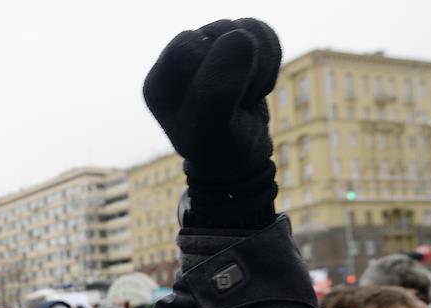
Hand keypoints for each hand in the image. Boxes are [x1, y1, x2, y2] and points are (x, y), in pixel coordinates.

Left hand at [142, 18, 279, 179]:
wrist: (241, 156)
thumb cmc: (219, 148)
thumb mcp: (211, 131)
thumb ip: (216, 91)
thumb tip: (241, 38)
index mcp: (160, 83)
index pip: (186, 47)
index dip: (213, 69)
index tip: (218, 104)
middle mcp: (180, 62)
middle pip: (218, 33)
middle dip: (240, 69)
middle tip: (237, 102)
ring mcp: (208, 51)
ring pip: (243, 29)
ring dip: (257, 68)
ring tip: (247, 97)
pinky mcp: (234, 45)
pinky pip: (262, 32)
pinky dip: (270, 60)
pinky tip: (257, 85)